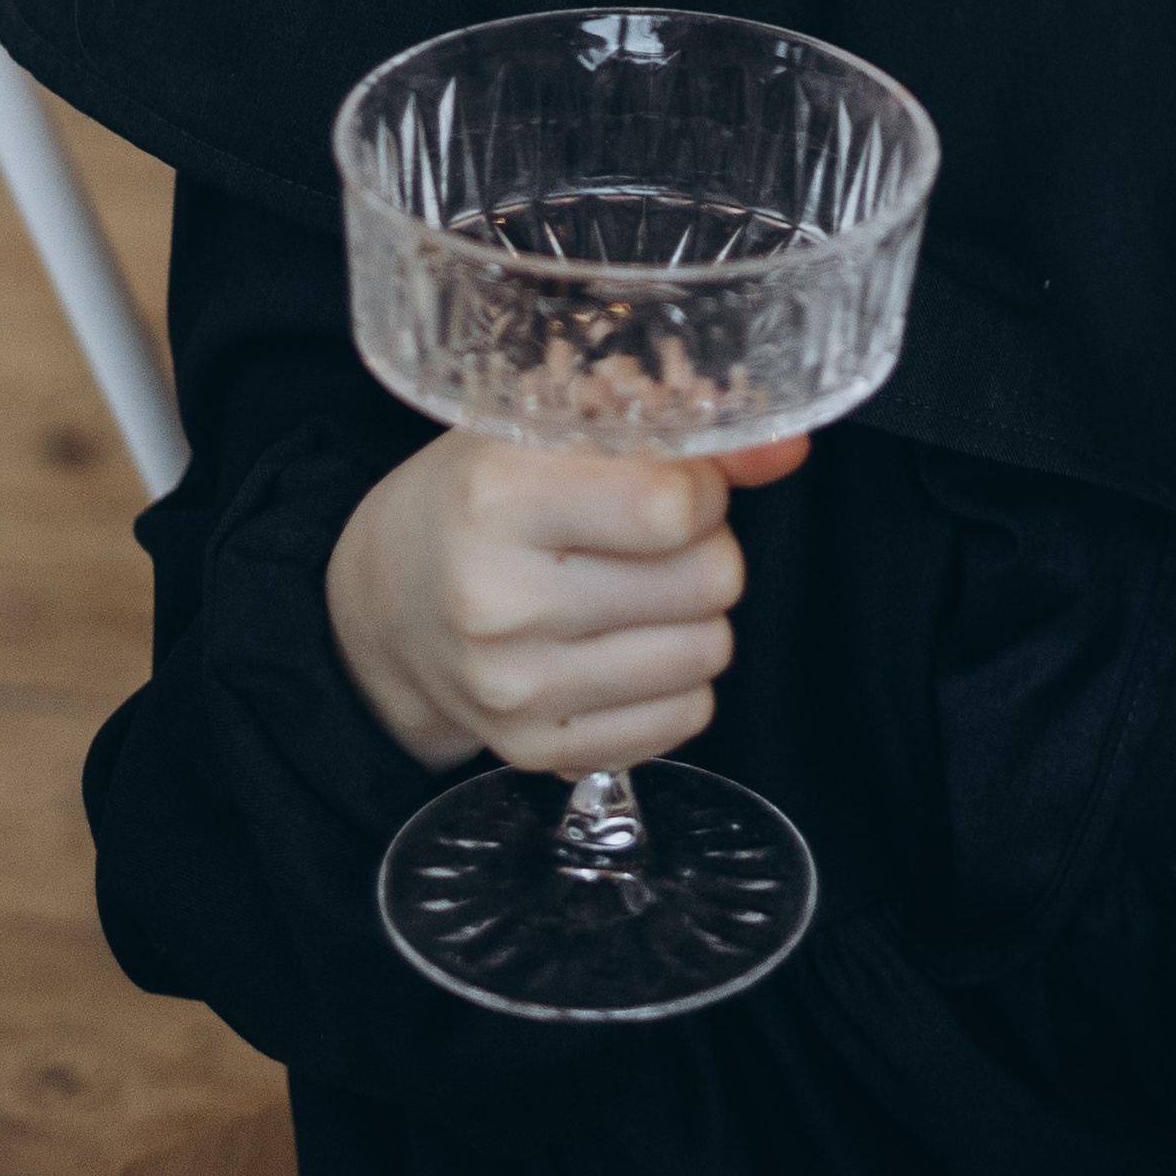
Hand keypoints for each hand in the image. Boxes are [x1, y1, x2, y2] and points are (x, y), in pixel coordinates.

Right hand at [325, 430, 807, 777]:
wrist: (386, 604)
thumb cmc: (479, 496)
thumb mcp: (552, 427)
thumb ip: (680, 425)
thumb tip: (789, 448)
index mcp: (499, 495)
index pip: (674, 506)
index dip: (701, 486)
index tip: (676, 480)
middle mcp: (501, 599)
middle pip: (708, 580)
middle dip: (704, 548)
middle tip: (656, 537)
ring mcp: (516, 688)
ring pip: (707, 652)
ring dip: (696, 614)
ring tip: (642, 588)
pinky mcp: (536, 751)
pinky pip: (683, 720)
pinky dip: (675, 679)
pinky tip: (628, 644)